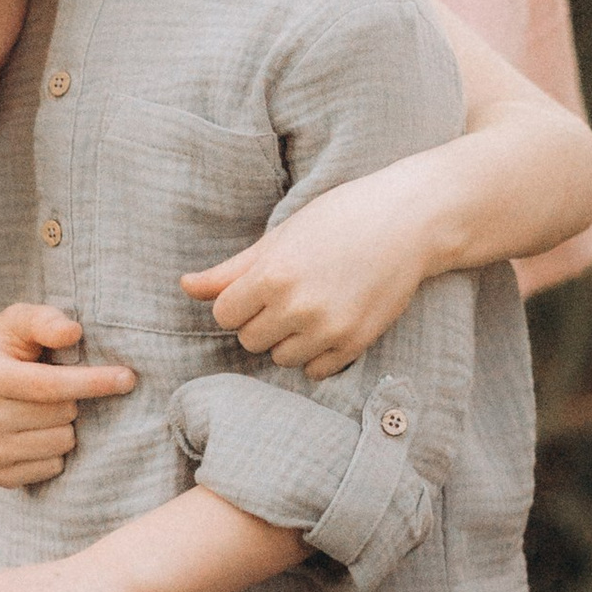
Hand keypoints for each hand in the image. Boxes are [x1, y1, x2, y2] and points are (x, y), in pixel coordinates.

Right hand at [0, 302, 134, 484]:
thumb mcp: (15, 322)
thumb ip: (45, 320)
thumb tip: (74, 332)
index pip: (50, 385)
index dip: (94, 382)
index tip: (128, 378)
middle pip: (60, 417)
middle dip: (72, 402)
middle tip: (59, 392)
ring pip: (58, 447)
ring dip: (65, 428)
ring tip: (48, 412)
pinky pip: (48, 470)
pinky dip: (54, 453)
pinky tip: (38, 434)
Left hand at [180, 179, 429, 376]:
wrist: (407, 221)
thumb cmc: (338, 220)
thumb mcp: (278, 238)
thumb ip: (229, 271)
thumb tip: (184, 287)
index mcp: (271, 276)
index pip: (224, 315)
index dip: (238, 302)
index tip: (259, 287)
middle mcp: (297, 307)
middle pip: (250, 340)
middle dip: (261, 321)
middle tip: (289, 294)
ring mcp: (329, 329)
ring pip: (281, 359)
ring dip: (288, 340)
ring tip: (311, 308)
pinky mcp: (356, 343)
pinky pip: (315, 371)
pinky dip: (316, 355)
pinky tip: (329, 324)